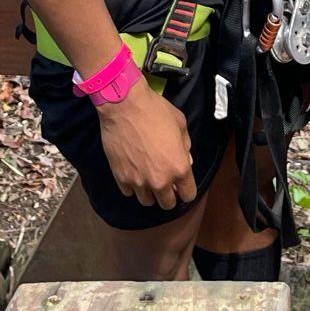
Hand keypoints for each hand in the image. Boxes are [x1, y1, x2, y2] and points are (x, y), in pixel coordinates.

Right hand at [97, 88, 196, 211]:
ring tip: (147, 178)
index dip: (186, 189)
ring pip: (147, 201)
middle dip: (168, 194)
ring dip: (149, 192)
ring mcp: (138, 182)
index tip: (181, 184)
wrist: (124, 105)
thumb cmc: (155, 111)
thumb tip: (186, 160)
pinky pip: (129, 192)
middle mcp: (160, 181)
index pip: (188, 195)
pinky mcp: (120, 178)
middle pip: (167, 204)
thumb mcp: (180, 124)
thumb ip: (185, 146)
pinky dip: (132, 186)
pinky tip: (133, 172)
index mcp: (179, 168)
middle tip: (164, 181)